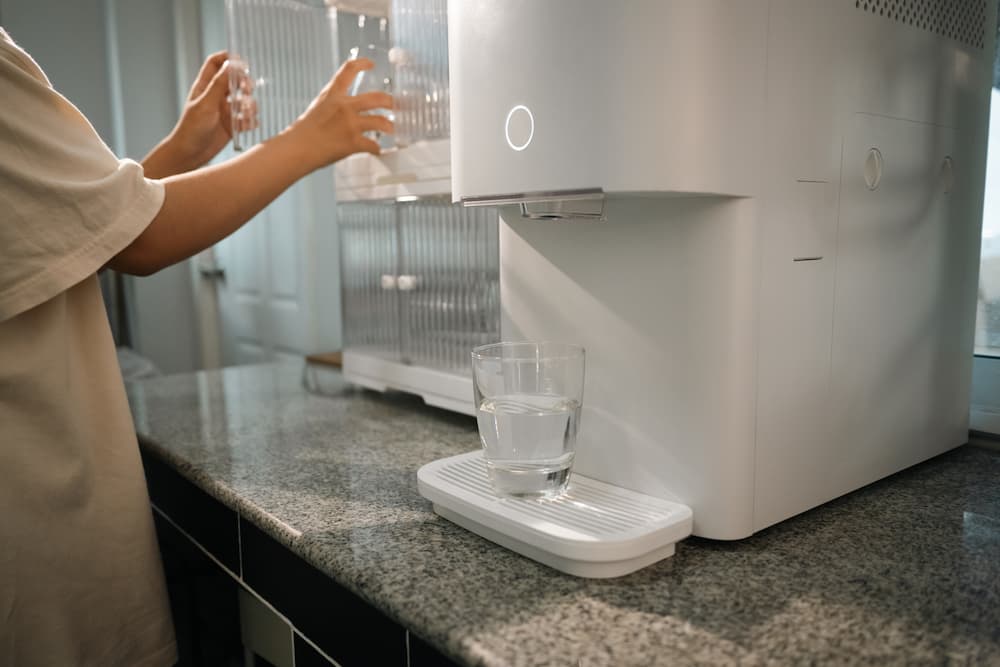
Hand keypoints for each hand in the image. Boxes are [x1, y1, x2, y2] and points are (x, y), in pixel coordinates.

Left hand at [172, 51, 238, 167]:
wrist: (191, 153)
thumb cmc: (191, 128)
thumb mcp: (206, 103)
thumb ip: (219, 84)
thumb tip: (231, 64)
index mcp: (205, 86)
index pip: (216, 63)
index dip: (228, 58)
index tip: (241, 62)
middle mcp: (216, 95)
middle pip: (236, 80)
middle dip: (245, 83)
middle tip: (247, 89)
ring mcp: (226, 110)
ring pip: (245, 99)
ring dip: (249, 104)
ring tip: (245, 112)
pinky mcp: (233, 124)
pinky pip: (247, 118)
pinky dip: (250, 120)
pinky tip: (245, 125)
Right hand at [284, 57, 393, 170]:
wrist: (297, 149)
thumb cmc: (303, 131)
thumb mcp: (318, 107)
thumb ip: (333, 104)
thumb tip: (347, 108)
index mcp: (332, 95)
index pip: (348, 70)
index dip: (362, 63)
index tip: (371, 64)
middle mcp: (344, 106)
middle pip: (377, 97)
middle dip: (390, 101)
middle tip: (395, 105)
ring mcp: (350, 124)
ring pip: (381, 121)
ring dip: (389, 126)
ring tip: (392, 128)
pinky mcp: (353, 143)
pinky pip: (373, 145)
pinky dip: (376, 149)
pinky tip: (377, 150)